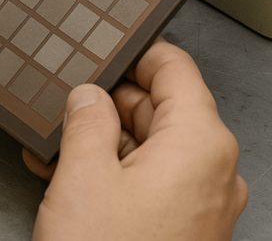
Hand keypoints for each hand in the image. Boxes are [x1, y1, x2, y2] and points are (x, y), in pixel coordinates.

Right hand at [23, 38, 247, 240]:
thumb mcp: (84, 176)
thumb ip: (87, 119)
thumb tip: (90, 96)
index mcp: (202, 143)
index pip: (176, 68)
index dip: (136, 54)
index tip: (108, 49)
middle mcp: (214, 171)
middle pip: (164, 109)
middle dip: (110, 105)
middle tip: (68, 104)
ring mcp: (204, 206)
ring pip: (153, 150)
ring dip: (105, 143)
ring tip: (57, 146)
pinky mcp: (186, 233)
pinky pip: (153, 186)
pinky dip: (116, 175)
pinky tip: (71, 178)